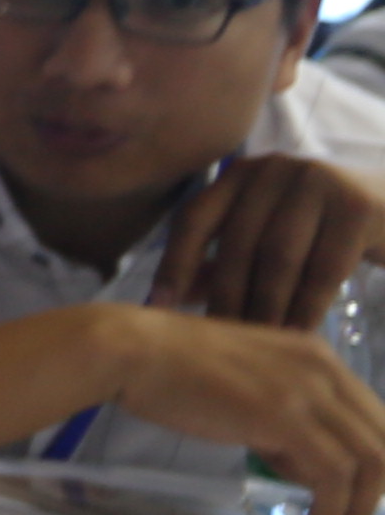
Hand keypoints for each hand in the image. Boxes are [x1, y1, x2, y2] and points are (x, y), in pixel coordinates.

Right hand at [84, 304, 384, 514]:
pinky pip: (334, 474)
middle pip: (384, 440)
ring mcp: (307, 392)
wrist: (134, 351)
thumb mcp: (247, 384)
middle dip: (374, 489)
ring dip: (359, 505)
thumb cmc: (173, 368)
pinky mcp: (285, 418)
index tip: (355, 494)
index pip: (374, 417)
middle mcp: (325, 370)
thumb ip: (283, 415)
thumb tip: (301, 462)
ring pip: (371, 460)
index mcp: (318, 357)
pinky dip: (334, 506)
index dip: (373, 464)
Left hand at [156, 153, 384, 331]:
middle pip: (238, 243)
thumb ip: (223, 262)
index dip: (173, 264)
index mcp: (241, 173)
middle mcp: (274, 168)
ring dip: (266, 307)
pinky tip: (297, 336)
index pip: (194, 217)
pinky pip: (323, 269)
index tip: (158, 308)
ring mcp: (317, 181)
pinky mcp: (357, 206)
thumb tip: (168, 301)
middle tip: (222, 340)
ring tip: (257, 345)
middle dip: (227, 296)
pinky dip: (307, 307)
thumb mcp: (269, 239)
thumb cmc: (321, 233)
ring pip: (279, 258)